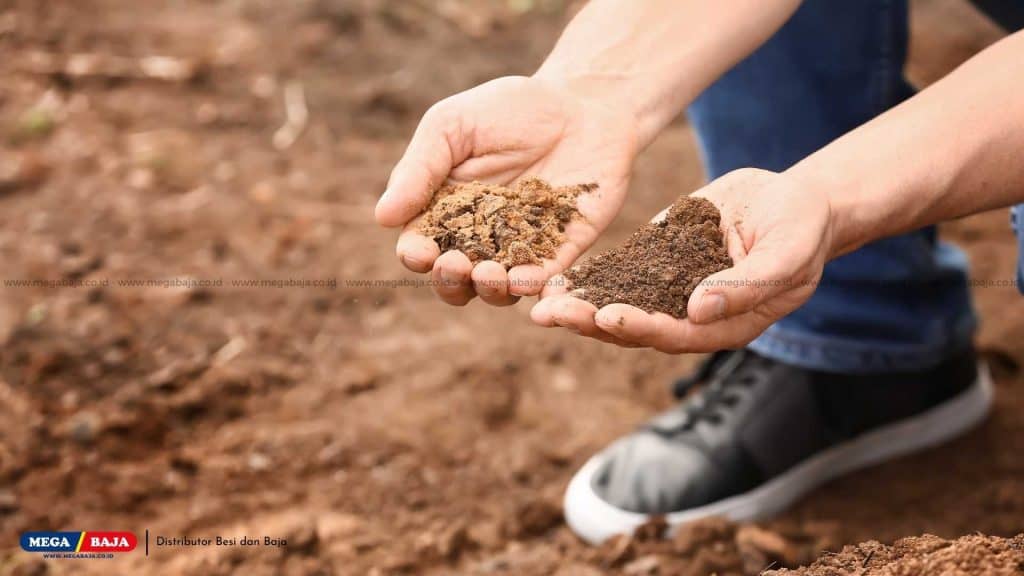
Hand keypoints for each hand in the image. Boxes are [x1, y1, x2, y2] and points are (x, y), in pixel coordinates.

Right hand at [375, 76, 638, 305]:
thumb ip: (420, 168)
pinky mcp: (562, 250)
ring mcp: (521, 248)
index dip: (417, 255)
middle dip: (450, 281)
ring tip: (491, 275)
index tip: (421, 252)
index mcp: (444, 211)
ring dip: (490, 290)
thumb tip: (383, 217)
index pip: (421, 245)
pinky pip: (545, 280)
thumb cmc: (509, 109)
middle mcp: (479, 238)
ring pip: (497, 289)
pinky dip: (535, 288)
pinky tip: (529, 280)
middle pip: (455, 279)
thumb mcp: (453, 126)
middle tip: (456, 266)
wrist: (582, 103)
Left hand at [531, 168, 832, 351]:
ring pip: (619, 303)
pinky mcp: (658, 261)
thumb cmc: (801, 228)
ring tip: (540, 302)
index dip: (642, 327)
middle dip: (591, 322)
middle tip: (551, 316)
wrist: (795, 200)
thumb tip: (699, 310)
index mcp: (724, 325)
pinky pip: (620, 273)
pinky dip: (589, 277)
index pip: (676, 334)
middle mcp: (691, 315)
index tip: (608, 318)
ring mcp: (672, 290)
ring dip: (579, 306)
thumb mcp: (788, 251)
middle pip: (635, 327)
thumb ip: (749, 284)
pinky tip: (556, 275)